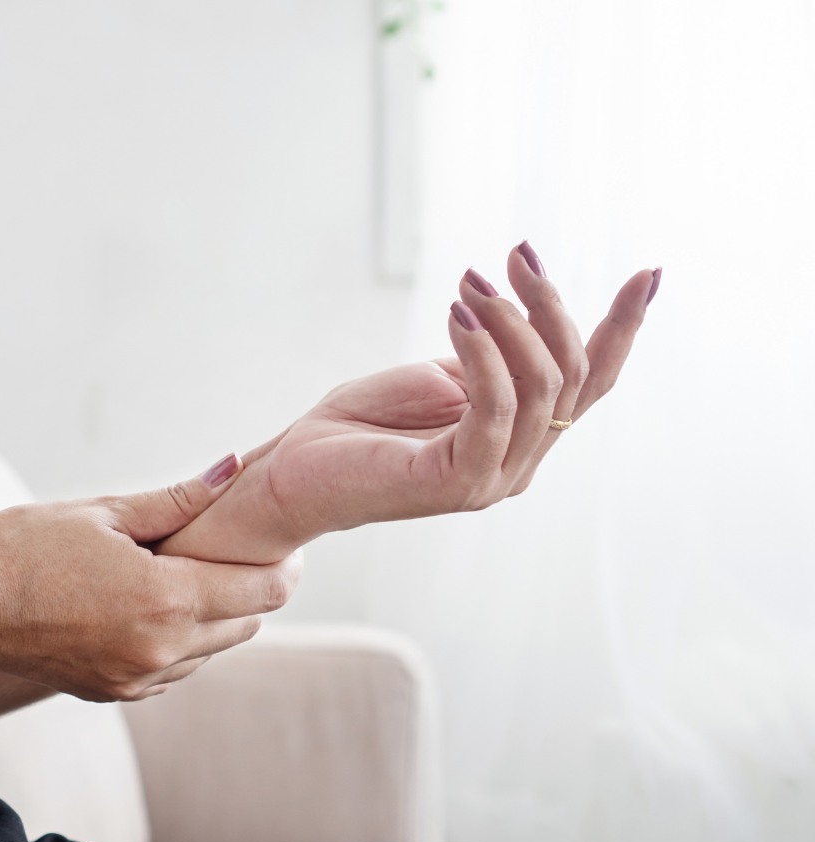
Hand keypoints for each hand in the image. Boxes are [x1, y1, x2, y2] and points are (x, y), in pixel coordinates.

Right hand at [0, 457, 301, 701]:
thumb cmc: (26, 548)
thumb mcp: (106, 512)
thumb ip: (180, 499)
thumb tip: (233, 468)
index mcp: (166, 600)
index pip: (262, 591)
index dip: (282, 564)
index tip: (282, 541)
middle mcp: (162, 651)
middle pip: (248, 623)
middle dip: (251, 585)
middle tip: (234, 547)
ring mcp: (140, 679)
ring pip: (214, 648)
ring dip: (216, 613)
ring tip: (186, 571)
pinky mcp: (118, 693)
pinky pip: (178, 667)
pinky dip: (182, 637)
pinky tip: (152, 603)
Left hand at [160, 242, 658, 563]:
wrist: (295, 472)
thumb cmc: (359, 425)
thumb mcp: (438, 376)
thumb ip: (489, 362)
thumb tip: (524, 323)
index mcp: (520, 438)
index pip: (591, 384)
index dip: (622, 328)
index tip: (649, 271)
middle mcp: (518, 464)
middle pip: (573, 377)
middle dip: (550, 305)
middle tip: (513, 256)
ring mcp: (491, 479)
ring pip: (542, 389)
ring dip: (511, 323)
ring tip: (472, 282)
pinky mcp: (455, 482)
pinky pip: (494, 410)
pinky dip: (483, 354)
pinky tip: (460, 315)